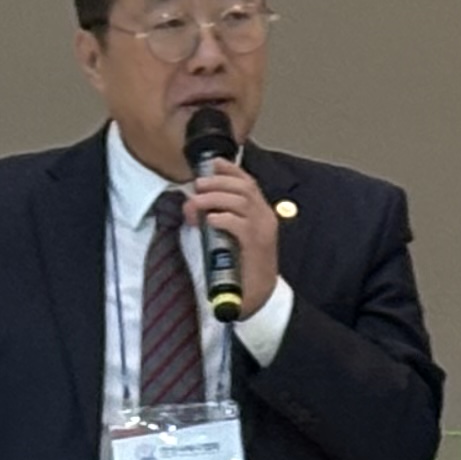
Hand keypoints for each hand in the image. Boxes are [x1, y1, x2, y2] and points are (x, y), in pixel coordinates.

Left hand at [179, 159, 283, 318]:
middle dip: (218, 182)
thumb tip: (195, 204)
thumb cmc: (242, 267)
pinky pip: (239, 223)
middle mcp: (266, 218)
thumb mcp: (231, 236)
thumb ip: (220, 218)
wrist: (258, 296)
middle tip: (198, 185)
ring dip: (214, 198)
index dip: (230, 170)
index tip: (213, 163)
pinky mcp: (256, 244)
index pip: (248, 182)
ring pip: (240, 201)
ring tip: (197, 203)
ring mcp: (263, 230)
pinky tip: (209, 221)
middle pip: (244, 187)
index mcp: (261, 213)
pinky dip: (222, 218)